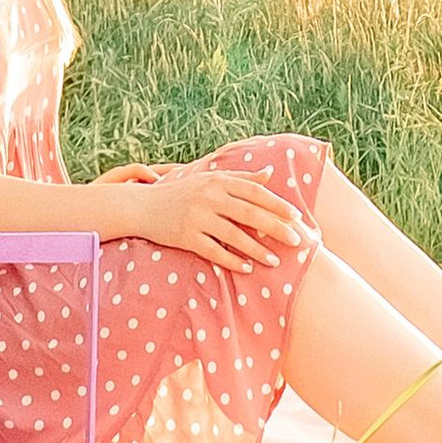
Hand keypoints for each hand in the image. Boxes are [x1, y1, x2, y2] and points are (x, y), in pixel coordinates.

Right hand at [96, 162, 307, 271]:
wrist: (144, 206)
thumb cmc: (183, 192)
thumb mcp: (210, 179)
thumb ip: (240, 177)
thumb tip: (270, 173)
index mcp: (218, 180)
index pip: (254, 191)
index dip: (277, 204)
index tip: (297, 216)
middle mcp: (209, 196)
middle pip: (249, 213)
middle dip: (275, 228)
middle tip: (296, 241)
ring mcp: (197, 217)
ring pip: (234, 235)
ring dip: (257, 249)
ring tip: (274, 261)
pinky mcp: (186, 237)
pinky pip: (214, 251)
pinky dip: (232, 260)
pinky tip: (247, 268)